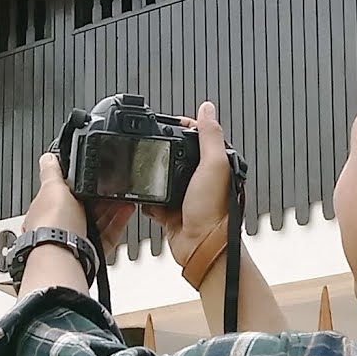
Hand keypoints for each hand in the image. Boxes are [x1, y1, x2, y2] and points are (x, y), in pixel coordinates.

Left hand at [24, 152, 130, 255]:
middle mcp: (59, 226)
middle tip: (115, 187)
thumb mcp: (51, 187)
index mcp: (45, 209)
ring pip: (98, 221)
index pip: (64, 193)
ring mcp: (75, 239)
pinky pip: (108, 235)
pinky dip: (118, 223)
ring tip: (125, 198)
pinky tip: (126, 211)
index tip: (95, 176)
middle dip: (100, 197)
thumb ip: (52, 172)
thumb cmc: (51, 223)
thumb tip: (47, 157)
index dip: (80, 184)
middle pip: (84, 208)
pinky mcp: (91, 252)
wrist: (62, 255)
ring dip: (113, 208)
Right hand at [143, 101, 233, 265]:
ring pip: (162, 176)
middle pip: (176, 154)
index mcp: (215, 165)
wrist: (202, 247)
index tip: (170, 122)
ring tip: (144, 170)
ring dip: (152, 175)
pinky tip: (141, 194)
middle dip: (162, 150)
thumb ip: (210, 135)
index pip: (199, 137)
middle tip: (150, 145)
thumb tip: (207, 108)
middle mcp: (201, 179)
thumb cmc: (215, 212)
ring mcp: (185, 196)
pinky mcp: (171, 211)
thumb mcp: (214, 165)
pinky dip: (145, 197)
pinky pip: (152, 199)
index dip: (184, 127)